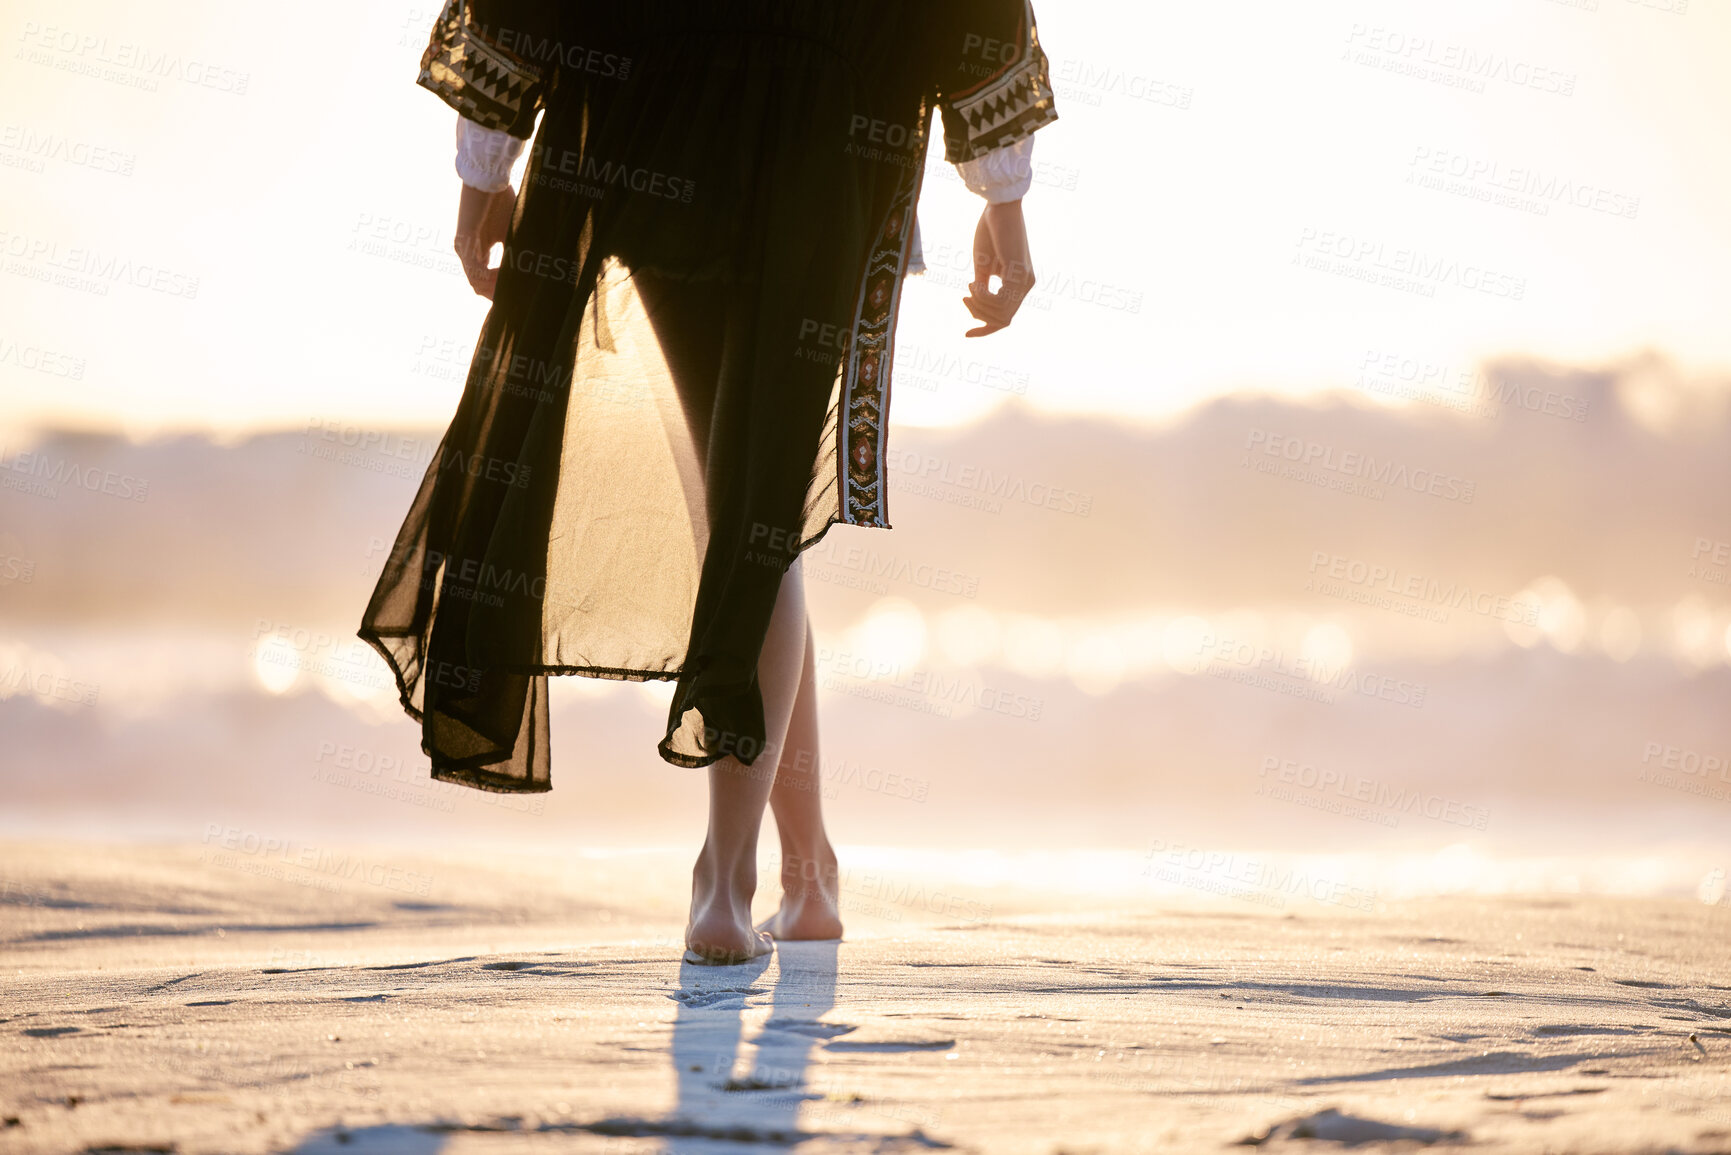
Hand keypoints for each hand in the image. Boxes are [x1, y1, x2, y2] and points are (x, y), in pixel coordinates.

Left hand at [454, 182, 515, 298]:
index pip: (484, 280)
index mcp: (477, 250)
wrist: (488, 177)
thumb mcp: (511, 232)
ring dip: (495, 287)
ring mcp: (463, 248)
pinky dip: (489, 278)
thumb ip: (515, 252)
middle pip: (479, 286)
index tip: (518, 294)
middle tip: (517, 298)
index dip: (500, 291)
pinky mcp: (464, 242)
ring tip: (514, 288)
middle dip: (498, 294)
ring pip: (476, 282)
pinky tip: (505, 278)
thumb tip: (532, 272)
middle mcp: (467, 252)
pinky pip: (474, 270)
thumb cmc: (500, 200)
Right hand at [962, 199, 1034, 336]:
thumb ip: (982, 289)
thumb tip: (976, 308)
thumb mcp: (982, 267)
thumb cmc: (990, 233)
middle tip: (964, 297)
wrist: (998, 207)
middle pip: (1003, 320)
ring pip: (1001, 314)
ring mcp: (1025, 281)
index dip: (986, 330)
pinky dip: (983, 297)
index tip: (966, 335)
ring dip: (979, 305)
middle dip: (979, 315)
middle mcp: (1027, 285)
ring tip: (969, 286)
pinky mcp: (1020, 274)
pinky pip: (1001, 302)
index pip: (1005, 318)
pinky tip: (974, 282)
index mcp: (1019, 284)